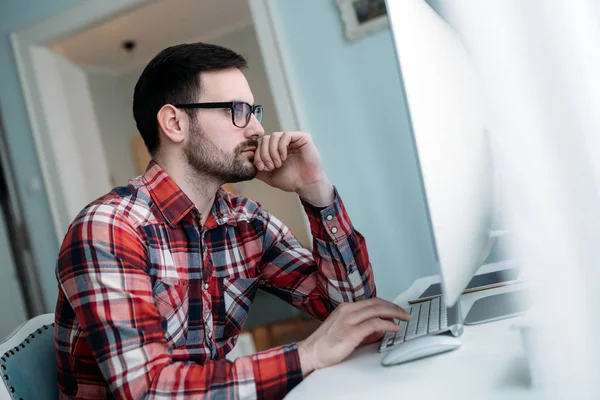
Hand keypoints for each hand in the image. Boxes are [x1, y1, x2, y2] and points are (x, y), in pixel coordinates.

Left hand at [254, 131, 326, 193]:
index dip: (258, 155)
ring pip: (274, 136)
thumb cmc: (291, 181)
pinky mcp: (302, 138)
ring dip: (272, 151)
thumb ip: (258, 169)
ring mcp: (293, 139)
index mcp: (276, 149)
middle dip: (264, 154)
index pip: (261, 145)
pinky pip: (286, 135)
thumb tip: (247, 163)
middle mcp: (284, 143)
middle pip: (265, 139)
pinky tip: (284, 157)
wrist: (306, 185)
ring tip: (278, 163)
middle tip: (270, 166)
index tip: (261, 168)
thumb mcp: (269, 176)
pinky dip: (281, 147)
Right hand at [296, 298, 410, 375]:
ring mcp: (349, 320)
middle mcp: (348, 310)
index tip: (397, 309)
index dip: (387, 304)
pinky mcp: (351, 332)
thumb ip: (363, 328)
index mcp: (345, 308)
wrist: (310, 352)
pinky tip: (395, 327)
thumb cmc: (325, 344)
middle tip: (406, 313)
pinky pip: (375, 324)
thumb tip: (380, 329)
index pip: (371, 301)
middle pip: (377, 303)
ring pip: (378, 310)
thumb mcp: (345, 330)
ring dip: (394, 313)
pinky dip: (388, 324)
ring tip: (404, 318)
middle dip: (394, 307)